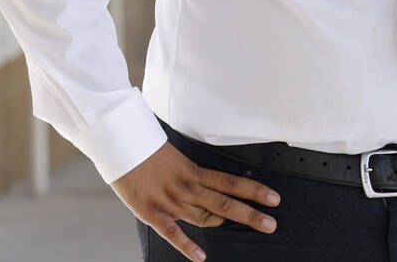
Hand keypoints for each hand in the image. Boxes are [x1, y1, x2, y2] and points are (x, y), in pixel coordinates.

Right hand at [110, 140, 280, 260]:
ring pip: (205, 216)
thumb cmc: (148, 150)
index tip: (274, 198)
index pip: (232, 183)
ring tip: (252, 231)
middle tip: (272, 223)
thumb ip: (192, 175)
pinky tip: (200, 256)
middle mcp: (187, 186)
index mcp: (194, 171)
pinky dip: (187, 245)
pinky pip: (173, 232)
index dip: (255, 191)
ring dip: (227, 225)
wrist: (122, 145)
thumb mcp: (177, 159)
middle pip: (225, 202)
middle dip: (251, 213)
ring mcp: (171, 200)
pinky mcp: (153, 212)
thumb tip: (208, 187)